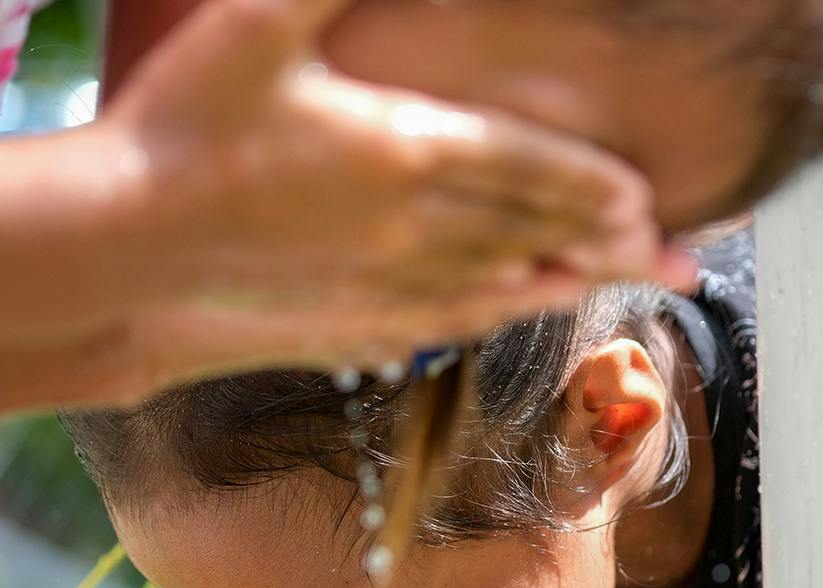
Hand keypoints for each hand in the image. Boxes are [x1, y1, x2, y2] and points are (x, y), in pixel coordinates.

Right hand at [5, 0, 694, 370]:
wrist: (134, 245)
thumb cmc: (183, 131)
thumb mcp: (258, 24)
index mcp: (406, 150)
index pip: (533, 166)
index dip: (600, 182)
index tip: (653, 197)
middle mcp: (420, 226)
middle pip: (544, 230)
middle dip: (620, 239)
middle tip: (683, 255)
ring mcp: (399, 282)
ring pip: (518, 280)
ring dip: (585, 278)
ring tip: (636, 283)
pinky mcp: (371, 318)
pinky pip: (466, 318)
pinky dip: (518, 310)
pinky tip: (539, 308)